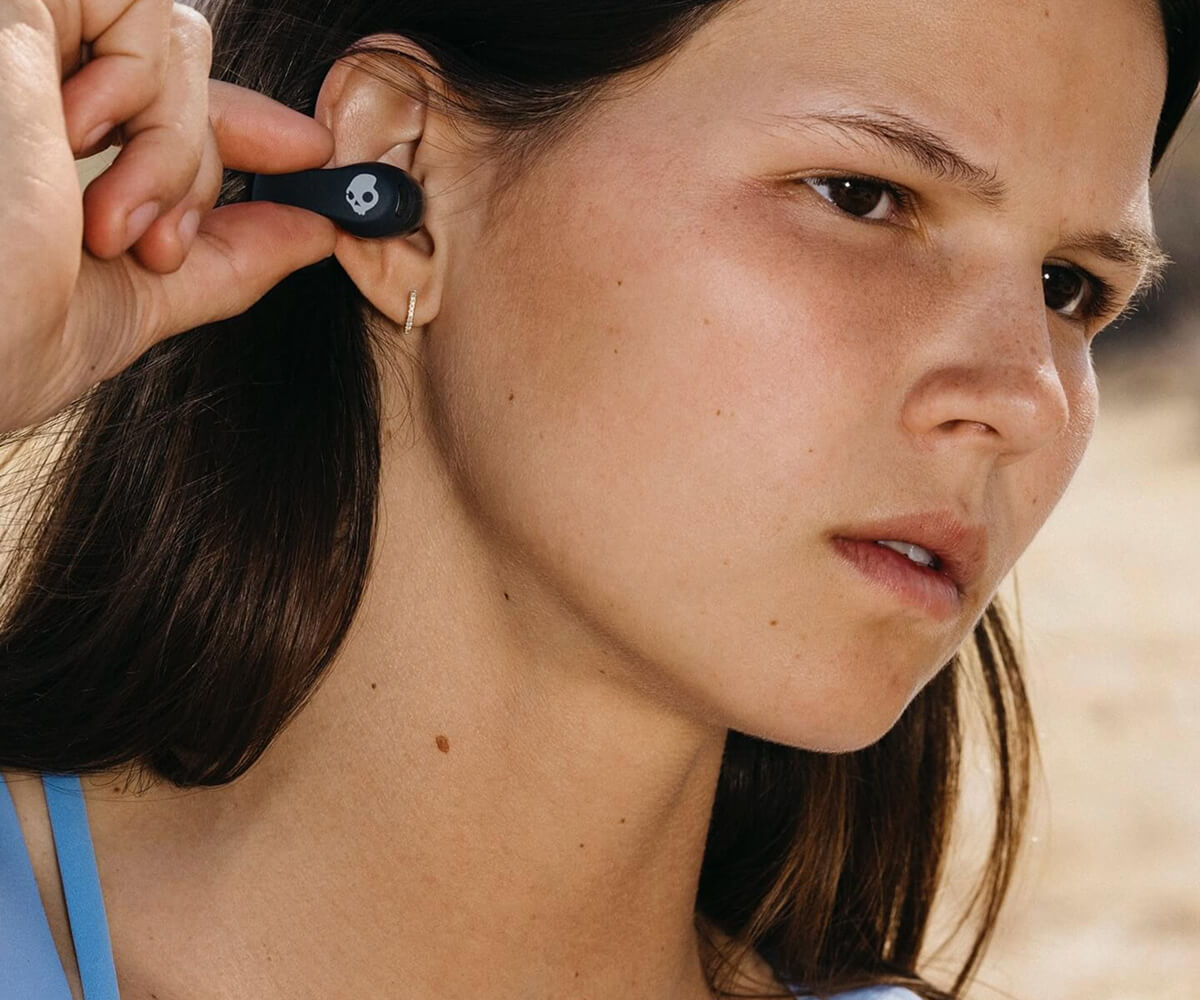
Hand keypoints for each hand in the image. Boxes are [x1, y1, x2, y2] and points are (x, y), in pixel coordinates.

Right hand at [0, 0, 336, 434]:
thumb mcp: (127, 304)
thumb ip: (223, 261)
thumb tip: (316, 230)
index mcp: (42, 145)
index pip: (162, 100)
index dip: (244, 128)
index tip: (312, 159)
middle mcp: (27, 80)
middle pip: (180, 74)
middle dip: (197, 172)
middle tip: (156, 247)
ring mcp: (20, 39)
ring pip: (175, 43)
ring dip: (173, 154)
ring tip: (107, 226)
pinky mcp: (15, 2)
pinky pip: (150, 16)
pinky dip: (151, 100)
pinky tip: (71, 146)